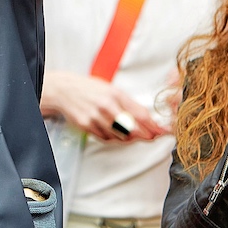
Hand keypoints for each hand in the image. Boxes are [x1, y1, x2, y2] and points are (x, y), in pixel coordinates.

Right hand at [41, 71, 166, 140]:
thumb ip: (128, 104)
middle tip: (151, 137)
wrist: (65, 89)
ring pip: (119, 136)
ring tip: (129, 132)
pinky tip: (112, 131)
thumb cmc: (90, 88)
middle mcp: (106, 106)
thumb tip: (146, 118)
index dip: (154, 126)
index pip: (140, 114)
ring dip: (128, 137)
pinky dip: (112, 138)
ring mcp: (95, 117)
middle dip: (144, 135)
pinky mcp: (86, 126)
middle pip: (132, 129)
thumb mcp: (111, 90)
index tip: (163, 132)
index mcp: (115, 94)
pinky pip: (105, 138)